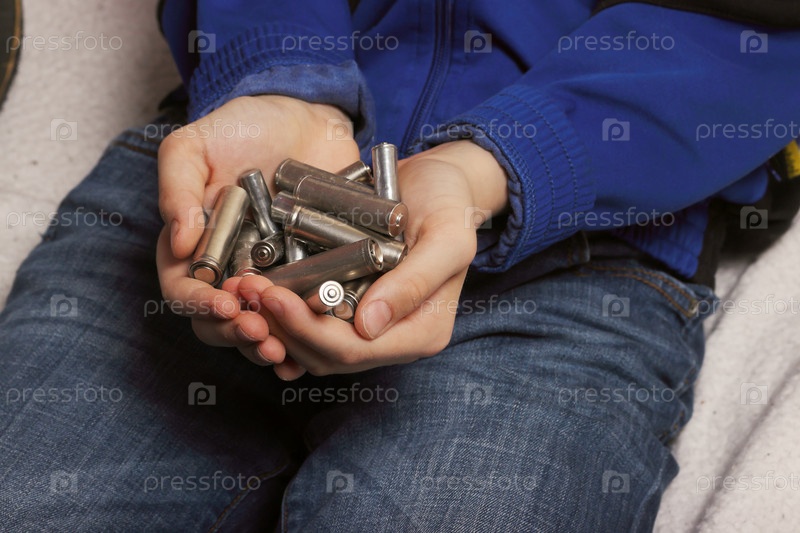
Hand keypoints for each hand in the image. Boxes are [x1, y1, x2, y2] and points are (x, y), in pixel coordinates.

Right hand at [156, 95, 358, 365]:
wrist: (303, 115)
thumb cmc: (240, 127)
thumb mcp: (193, 146)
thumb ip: (176, 190)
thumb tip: (177, 244)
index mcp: (195, 250)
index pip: (184, 291)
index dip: (200, 306)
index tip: (225, 304)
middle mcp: (232, 271)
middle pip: (224, 321)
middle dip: (240, 334)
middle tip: (263, 336)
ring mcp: (274, 277)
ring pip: (266, 327)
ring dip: (274, 345)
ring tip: (289, 351)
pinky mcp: (313, 274)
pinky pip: (309, 313)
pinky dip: (312, 334)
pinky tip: (320, 346)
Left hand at [238, 140, 508, 378]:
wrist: (439, 182)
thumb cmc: (450, 205)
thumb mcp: (448, 237)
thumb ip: (416, 282)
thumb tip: (370, 327)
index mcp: (421, 333)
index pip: (356, 352)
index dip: (309, 331)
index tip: (274, 295)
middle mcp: (392, 339)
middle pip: (325, 355)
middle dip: (281, 326)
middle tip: (248, 288)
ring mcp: (366, 324)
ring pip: (308, 344)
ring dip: (271, 321)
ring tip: (242, 287)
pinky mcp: (345, 306)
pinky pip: (306, 321)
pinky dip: (278, 309)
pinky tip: (253, 285)